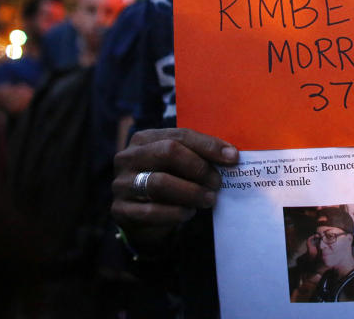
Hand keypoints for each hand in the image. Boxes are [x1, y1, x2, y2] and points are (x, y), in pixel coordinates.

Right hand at [111, 128, 237, 252]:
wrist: (142, 217)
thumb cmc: (168, 182)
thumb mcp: (180, 165)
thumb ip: (199, 156)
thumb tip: (231, 155)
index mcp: (144, 139)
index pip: (180, 135)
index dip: (208, 145)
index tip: (232, 157)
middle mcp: (128, 157)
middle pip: (168, 152)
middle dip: (199, 167)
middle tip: (218, 182)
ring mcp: (121, 183)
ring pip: (160, 183)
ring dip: (191, 192)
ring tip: (209, 199)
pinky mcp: (120, 210)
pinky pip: (152, 211)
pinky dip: (176, 212)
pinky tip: (189, 212)